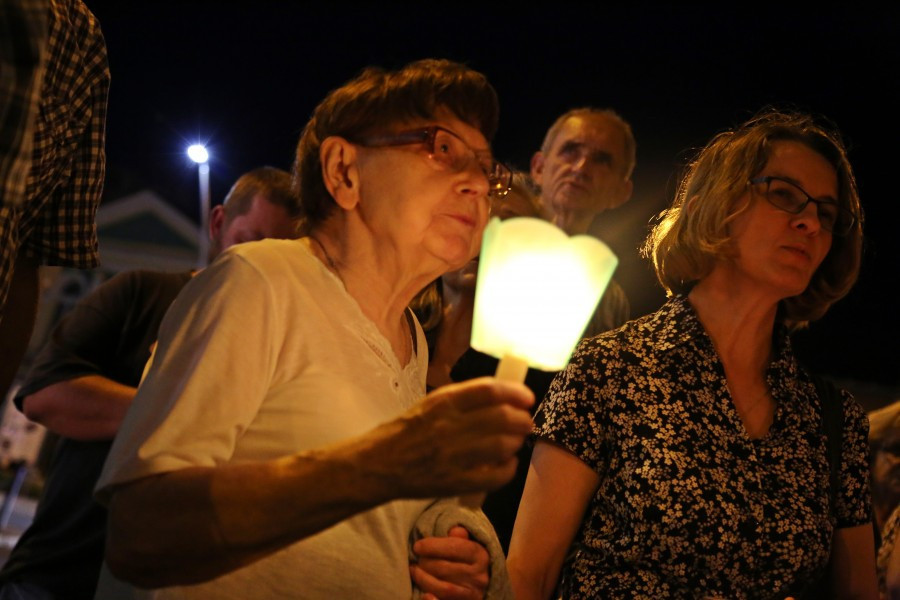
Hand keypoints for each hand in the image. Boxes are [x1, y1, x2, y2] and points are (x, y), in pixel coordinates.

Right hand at [364, 377, 533, 498]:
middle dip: (522, 419)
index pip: (489, 391)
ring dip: (516, 442)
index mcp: (442, 403)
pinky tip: (507, 464)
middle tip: (524, 422)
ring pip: (502, 445)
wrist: (376, 465)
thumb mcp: (428, 405)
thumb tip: (500, 398)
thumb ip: (461, 400)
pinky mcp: (454, 482)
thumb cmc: (403, 432)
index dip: (515, 392)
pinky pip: (494, 476)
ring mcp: (452, 456)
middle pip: (502, 418)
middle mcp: (448, 426)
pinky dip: (508, 469)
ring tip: (515, 441)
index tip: (527, 397)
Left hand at [410, 526, 488, 599]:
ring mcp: (473, 594)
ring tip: (414, 570)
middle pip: (444, 568)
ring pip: (442, 587)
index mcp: (480, 556)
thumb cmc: (466, 561)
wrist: (479, 584)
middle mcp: (479, 576)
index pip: (455, 547)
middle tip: (416, 559)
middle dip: (425, 562)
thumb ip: (459, 538)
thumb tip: (454, 531)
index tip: (418, 546)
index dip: (433, 546)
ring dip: (423, 579)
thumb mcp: (467, 546)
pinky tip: (424, 594)